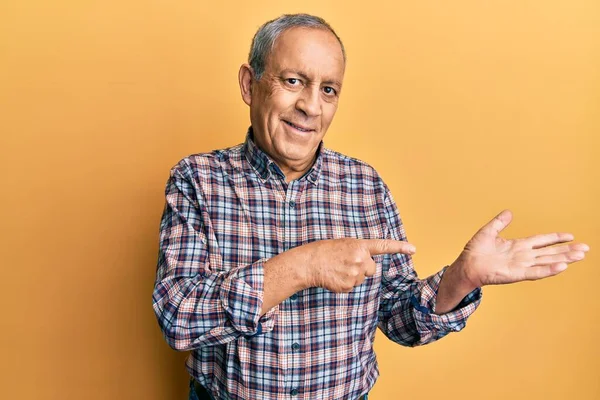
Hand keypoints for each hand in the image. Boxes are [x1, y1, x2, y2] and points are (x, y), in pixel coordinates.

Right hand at [305, 238, 415, 291]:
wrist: (310, 263)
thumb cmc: (325, 251)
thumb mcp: (344, 244)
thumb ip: (359, 251)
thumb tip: (369, 263)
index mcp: (360, 246)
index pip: (383, 246)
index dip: (399, 247)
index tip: (413, 249)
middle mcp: (361, 259)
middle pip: (372, 268)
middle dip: (363, 267)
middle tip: (347, 263)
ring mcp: (356, 274)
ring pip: (362, 278)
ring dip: (353, 275)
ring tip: (338, 269)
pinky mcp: (349, 286)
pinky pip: (353, 286)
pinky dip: (345, 283)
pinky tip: (335, 277)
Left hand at [456, 210, 589, 287]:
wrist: (466, 265)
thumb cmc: (475, 251)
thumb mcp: (488, 232)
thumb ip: (499, 222)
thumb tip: (509, 212)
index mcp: (517, 246)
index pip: (541, 241)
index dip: (555, 238)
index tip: (570, 236)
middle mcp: (522, 256)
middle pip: (550, 252)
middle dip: (567, 250)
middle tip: (586, 248)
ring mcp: (521, 265)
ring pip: (547, 262)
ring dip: (564, 259)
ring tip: (580, 256)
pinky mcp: (516, 274)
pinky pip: (535, 272)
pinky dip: (549, 270)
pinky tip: (562, 266)